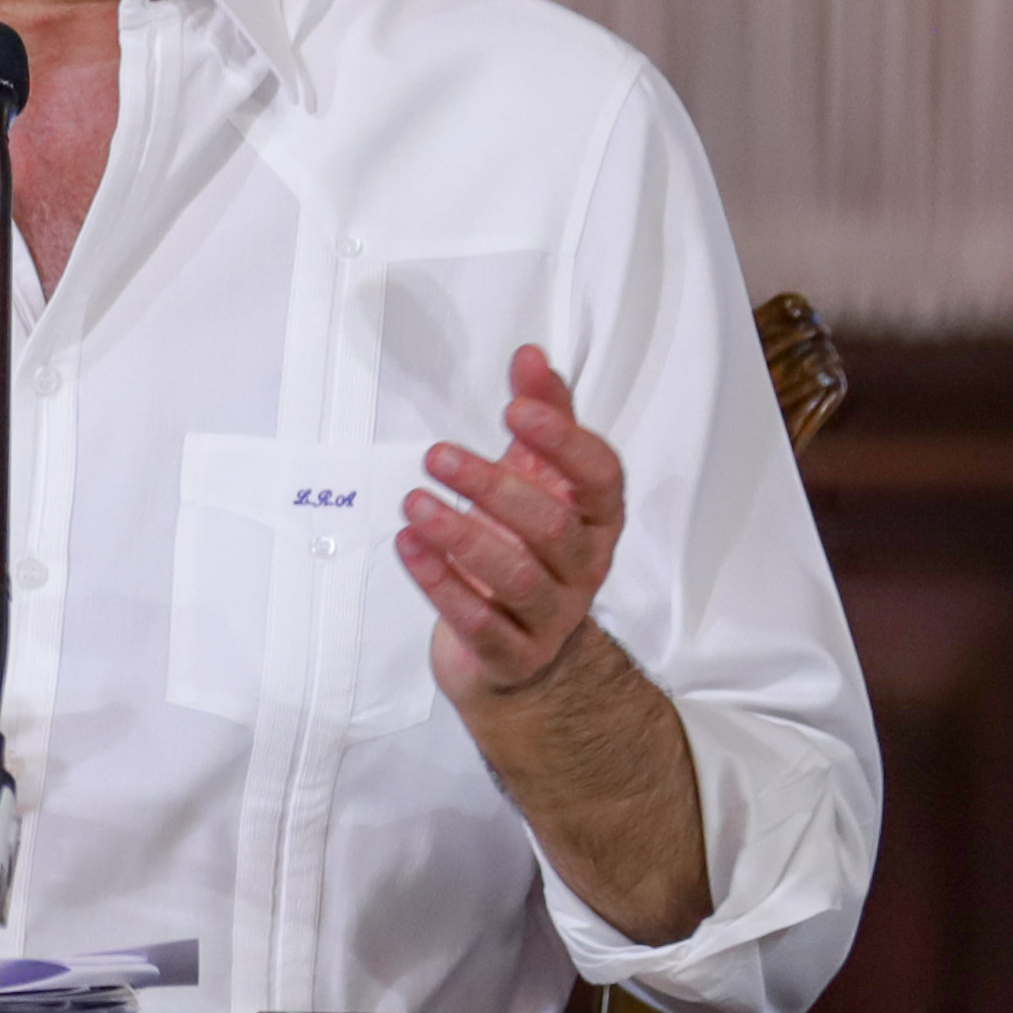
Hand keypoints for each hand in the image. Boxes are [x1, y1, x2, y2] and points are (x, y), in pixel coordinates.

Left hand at [400, 341, 623, 699]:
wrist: (522, 655)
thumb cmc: (530, 553)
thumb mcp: (539, 480)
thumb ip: (542, 417)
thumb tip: (531, 357)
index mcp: (597, 521)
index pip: (601, 477)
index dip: (563, 441)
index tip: (516, 407)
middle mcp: (583, 568)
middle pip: (553, 526)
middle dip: (494, 486)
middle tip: (438, 456)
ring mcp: (551, 616)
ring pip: (517, 577)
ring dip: (461, 536)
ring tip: (415, 504)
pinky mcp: (513, 655)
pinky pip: (480, 624)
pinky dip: (441, 584)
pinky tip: (410, 548)